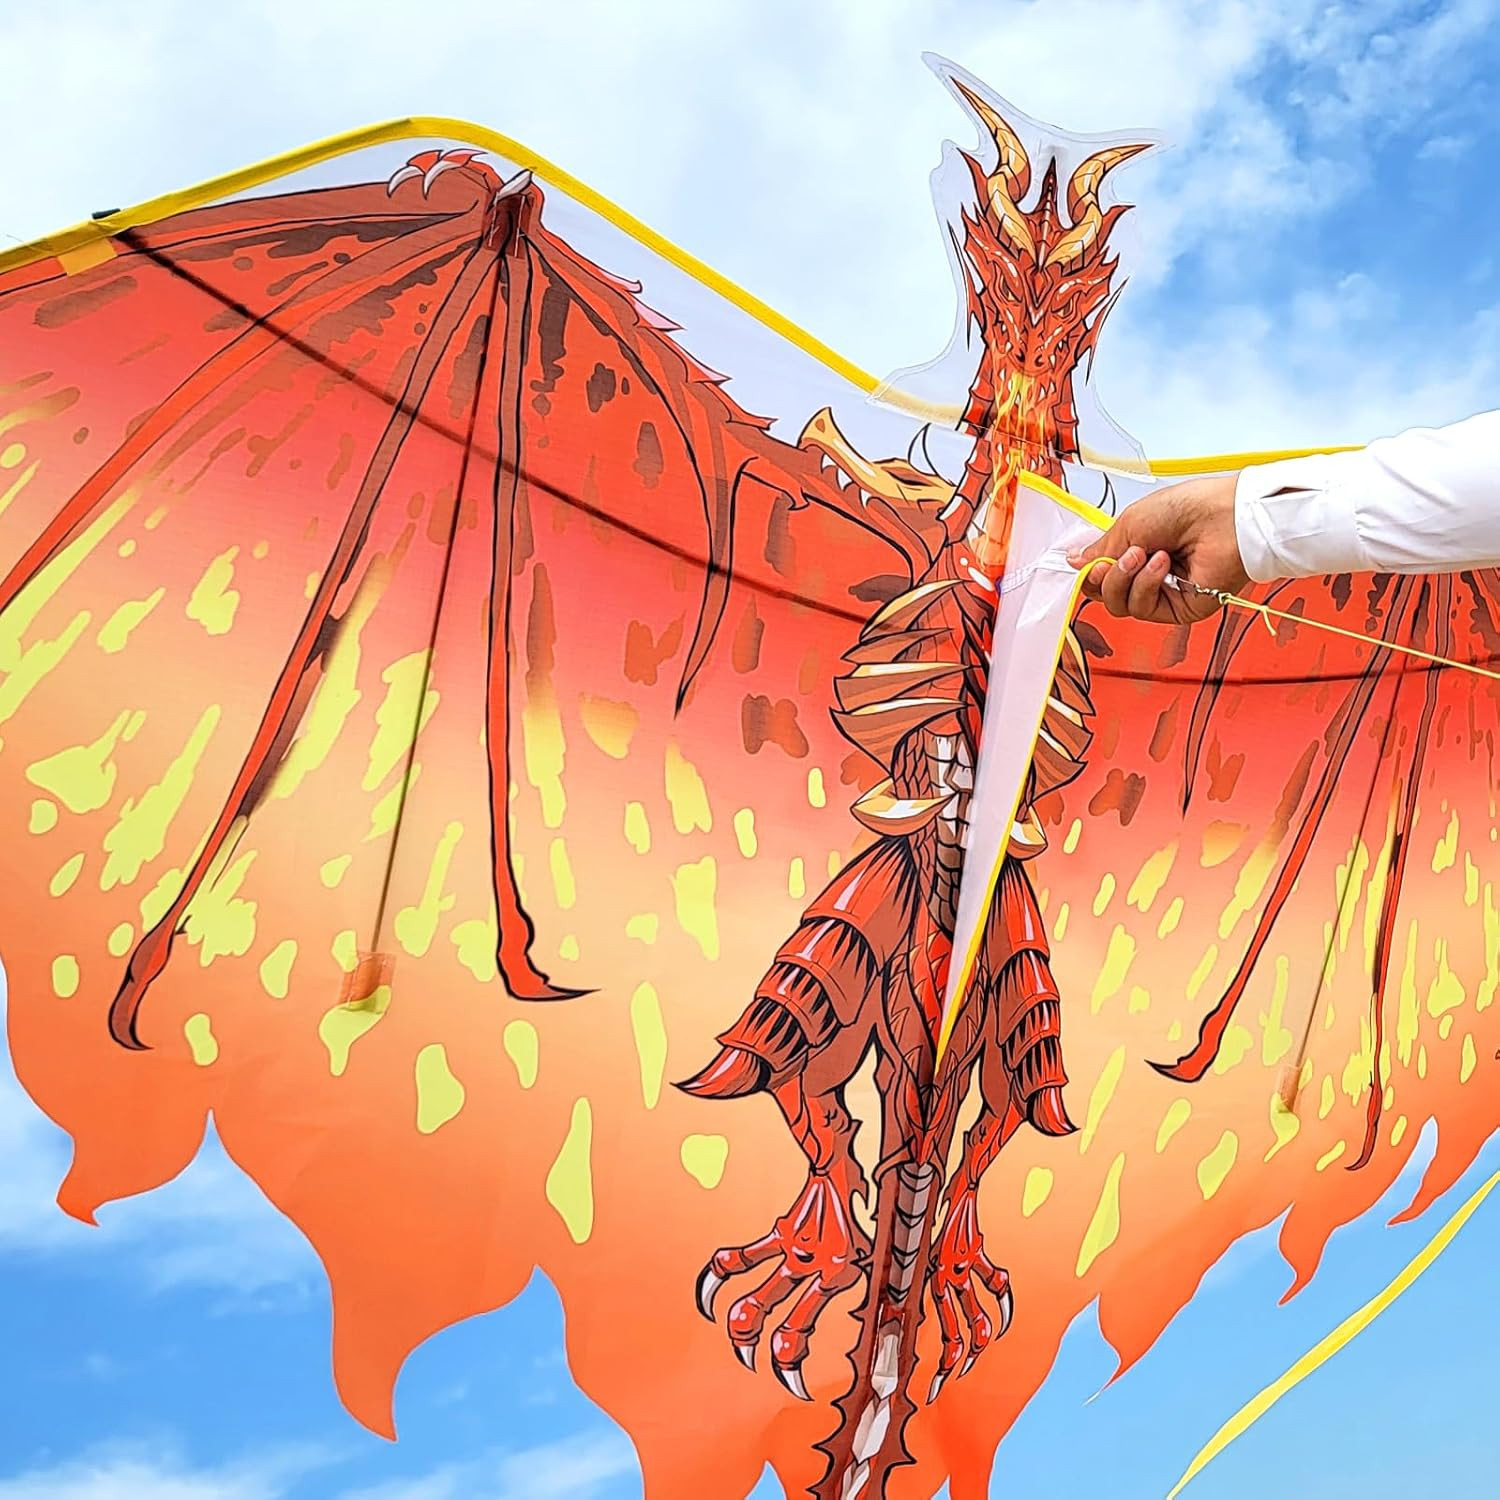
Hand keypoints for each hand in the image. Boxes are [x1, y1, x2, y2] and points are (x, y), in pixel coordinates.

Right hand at [1067, 473, 1248, 625]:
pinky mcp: (1179, 609)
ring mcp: (1164, 593)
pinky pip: (1144, 609)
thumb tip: (1075, 562)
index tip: (1085, 561)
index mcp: (1138, 550)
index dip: (1090, 572)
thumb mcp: (1130, 523)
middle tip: (1115, 557)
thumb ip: (1100, 549)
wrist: (1224, 516)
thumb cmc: (1187, 508)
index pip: (1101, 576)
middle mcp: (1149, 574)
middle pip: (1106, 595)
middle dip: (1105, 577)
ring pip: (1121, 605)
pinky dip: (1147, 585)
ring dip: (1125, 579)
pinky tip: (1161, 564)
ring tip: (1143, 555)